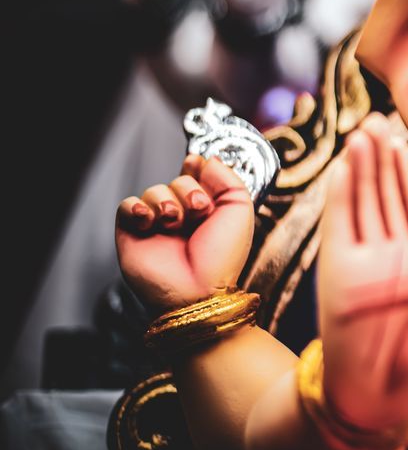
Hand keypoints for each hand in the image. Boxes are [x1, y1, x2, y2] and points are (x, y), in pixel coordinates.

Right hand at [115, 155, 255, 311]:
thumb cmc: (222, 256)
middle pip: (177, 180)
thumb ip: (227, 177)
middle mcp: (182, 216)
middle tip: (198, 212)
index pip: (196, 175)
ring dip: (166, 202)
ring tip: (174, 223)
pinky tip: (149, 220)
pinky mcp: (132, 234)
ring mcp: (156, 225)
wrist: (197, 290)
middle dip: (188, 191)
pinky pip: (126, 205)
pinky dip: (136, 207)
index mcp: (208, 210)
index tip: (198, 169)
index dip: (197, 169)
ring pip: (153, 190)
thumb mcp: (239, 209)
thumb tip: (205, 159)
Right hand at [317, 114, 407, 439]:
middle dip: (379, 155)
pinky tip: (346, 167)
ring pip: (363, 201)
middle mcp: (391, 255)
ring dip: (361, 165)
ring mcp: (364, 262)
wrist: (387, 399)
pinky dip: (344, 195)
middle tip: (373, 117)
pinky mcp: (341, 274)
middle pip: (384, 193)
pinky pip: (343, 225)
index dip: (402, 170)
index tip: (397, 137)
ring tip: (360, 131)